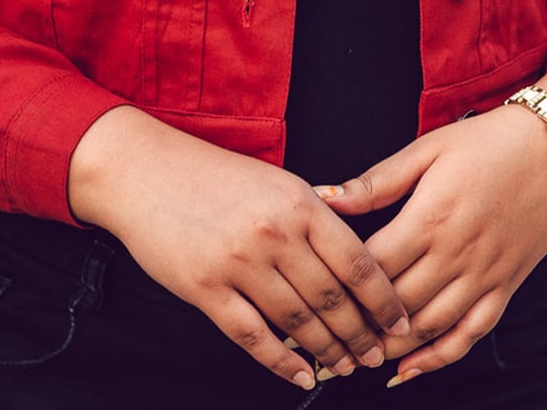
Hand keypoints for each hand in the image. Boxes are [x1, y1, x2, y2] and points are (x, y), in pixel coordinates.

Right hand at [69, 107, 410, 389]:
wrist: (145, 171)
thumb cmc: (213, 176)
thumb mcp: (276, 182)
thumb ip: (314, 218)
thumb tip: (355, 264)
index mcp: (299, 203)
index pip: (357, 261)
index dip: (384, 300)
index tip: (401, 322)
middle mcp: (274, 233)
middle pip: (333, 299)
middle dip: (362, 335)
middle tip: (376, 355)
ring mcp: (238, 263)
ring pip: (298, 322)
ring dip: (327, 352)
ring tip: (345, 368)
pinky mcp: (205, 289)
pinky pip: (252, 336)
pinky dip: (281, 362)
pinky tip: (300, 375)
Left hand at [316, 105, 546, 385]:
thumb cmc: (489, 142)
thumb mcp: (428, 148)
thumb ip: (376, 181)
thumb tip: (326, 198)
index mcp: (431, 217)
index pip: (372, 265)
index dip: (339, 283)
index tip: (311, 292)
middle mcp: (457, 254)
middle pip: (395, 304)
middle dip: (356, 323)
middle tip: (322, 334)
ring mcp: (484, 276)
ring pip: (428, 327)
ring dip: (390, 348)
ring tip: (355, 356)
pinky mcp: (505, 287)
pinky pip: (470, 335)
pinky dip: (438, 358)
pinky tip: (410, 370)